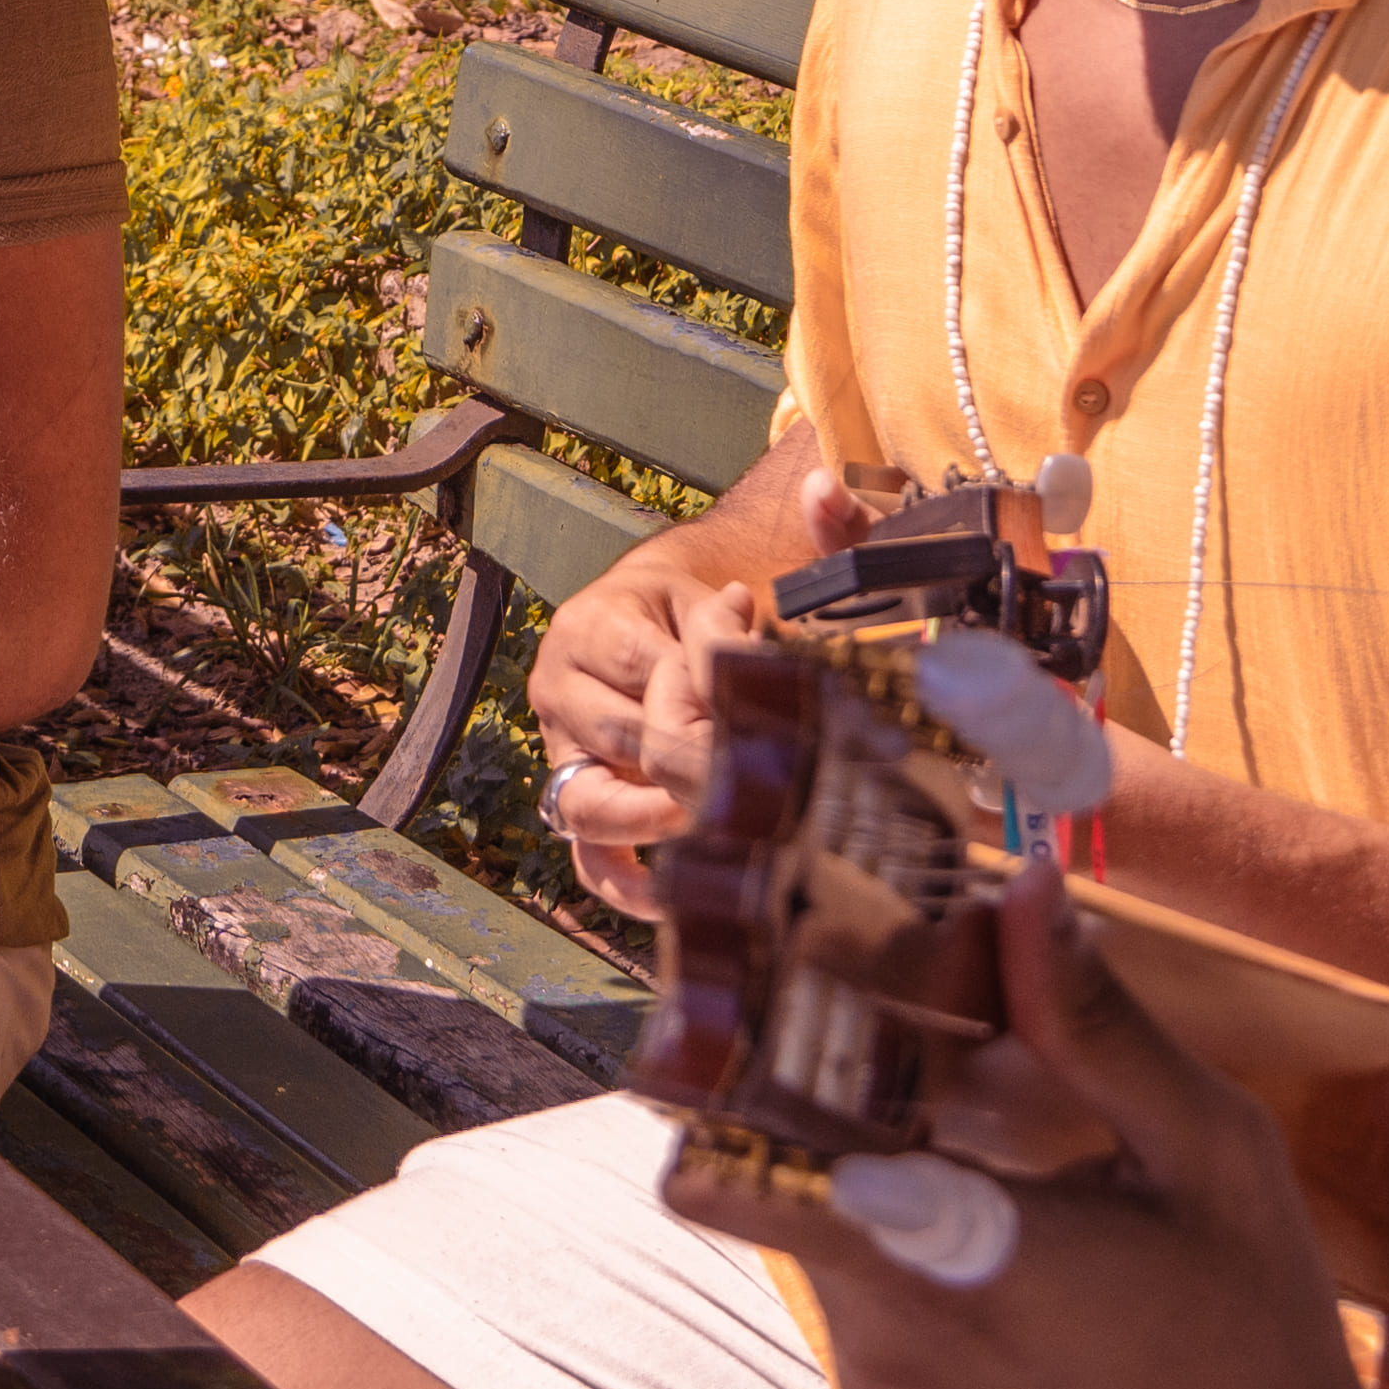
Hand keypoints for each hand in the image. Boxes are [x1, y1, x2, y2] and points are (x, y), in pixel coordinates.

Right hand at [527, 467, 880, 915]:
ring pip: (594, 804)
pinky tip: (674, 897)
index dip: (721, 689)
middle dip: (704, 762)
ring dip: (666, 823)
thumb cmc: (726, 597)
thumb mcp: (765, 562)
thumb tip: (828, 491)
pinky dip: (624, 880)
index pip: (654, 668)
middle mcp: (560, 683)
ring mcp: (562, 747)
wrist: (678, 621)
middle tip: (773, 781)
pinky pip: (586, 853)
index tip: (781, 703)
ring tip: (731, 831)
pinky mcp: (576, 795)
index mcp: (595, 621)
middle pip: (630, 740)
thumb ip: (819, 529)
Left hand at [659, 855, 1388, 1388]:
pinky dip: (902, 1200)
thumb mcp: (1207, 1156)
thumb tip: (1024, 889)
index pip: (727, 1162)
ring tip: (981, 1078)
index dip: (732, 1058)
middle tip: (914, 993)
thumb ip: (1098, 1023)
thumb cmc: (1260, 1351)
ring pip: (817, 1203)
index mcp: (939, 1254)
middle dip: (826, 1066)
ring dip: (874, 1131)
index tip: (787, 974)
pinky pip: (859, 1262)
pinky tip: (1001, 1169)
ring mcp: (881, 1369)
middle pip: (772, 1155)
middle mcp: (877, 1321)